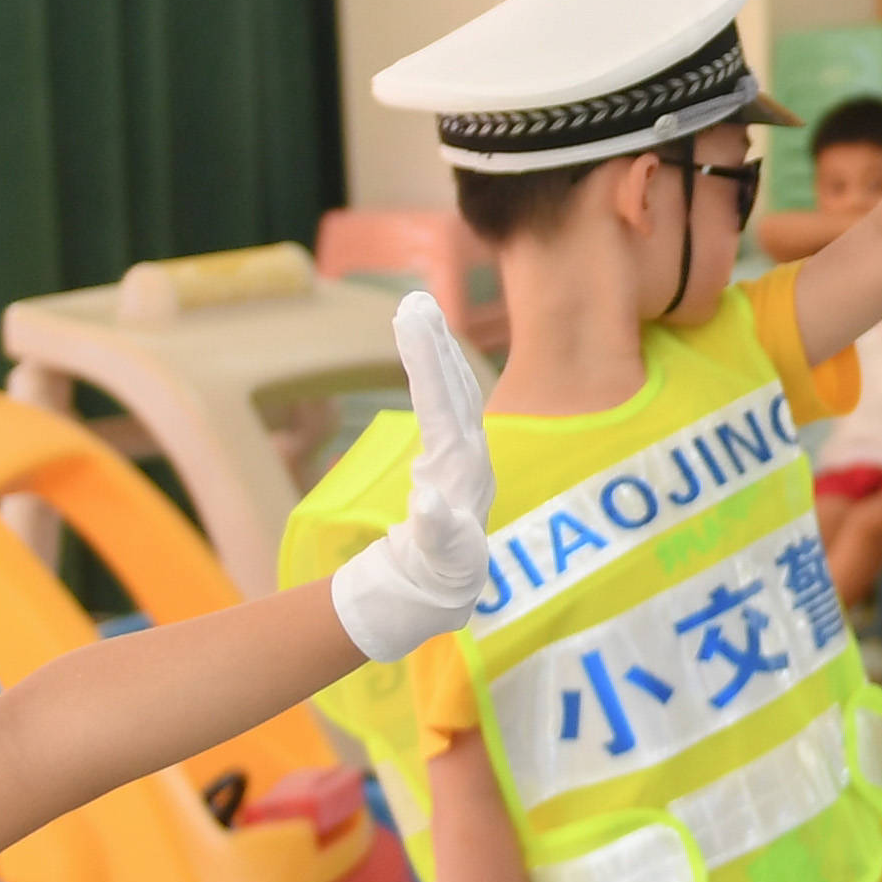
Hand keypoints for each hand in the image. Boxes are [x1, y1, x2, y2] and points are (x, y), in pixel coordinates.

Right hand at [330, 294, 499, 663]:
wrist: (447, 582)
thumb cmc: (440, 570)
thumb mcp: (439, 556)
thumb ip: (435, 531)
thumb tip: (429, 504)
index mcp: (462, 470)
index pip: (443, 406)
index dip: (426, 364)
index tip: (412, 322)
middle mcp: (468, 452)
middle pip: (452, 387)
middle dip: (433, 343)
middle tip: (413, 299)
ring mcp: (462, 449)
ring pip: (452, 388)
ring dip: (435, 348)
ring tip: (415, 308)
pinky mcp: (451, 450)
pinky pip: (444, 398)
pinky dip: (432, 369)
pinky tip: (423, 340)